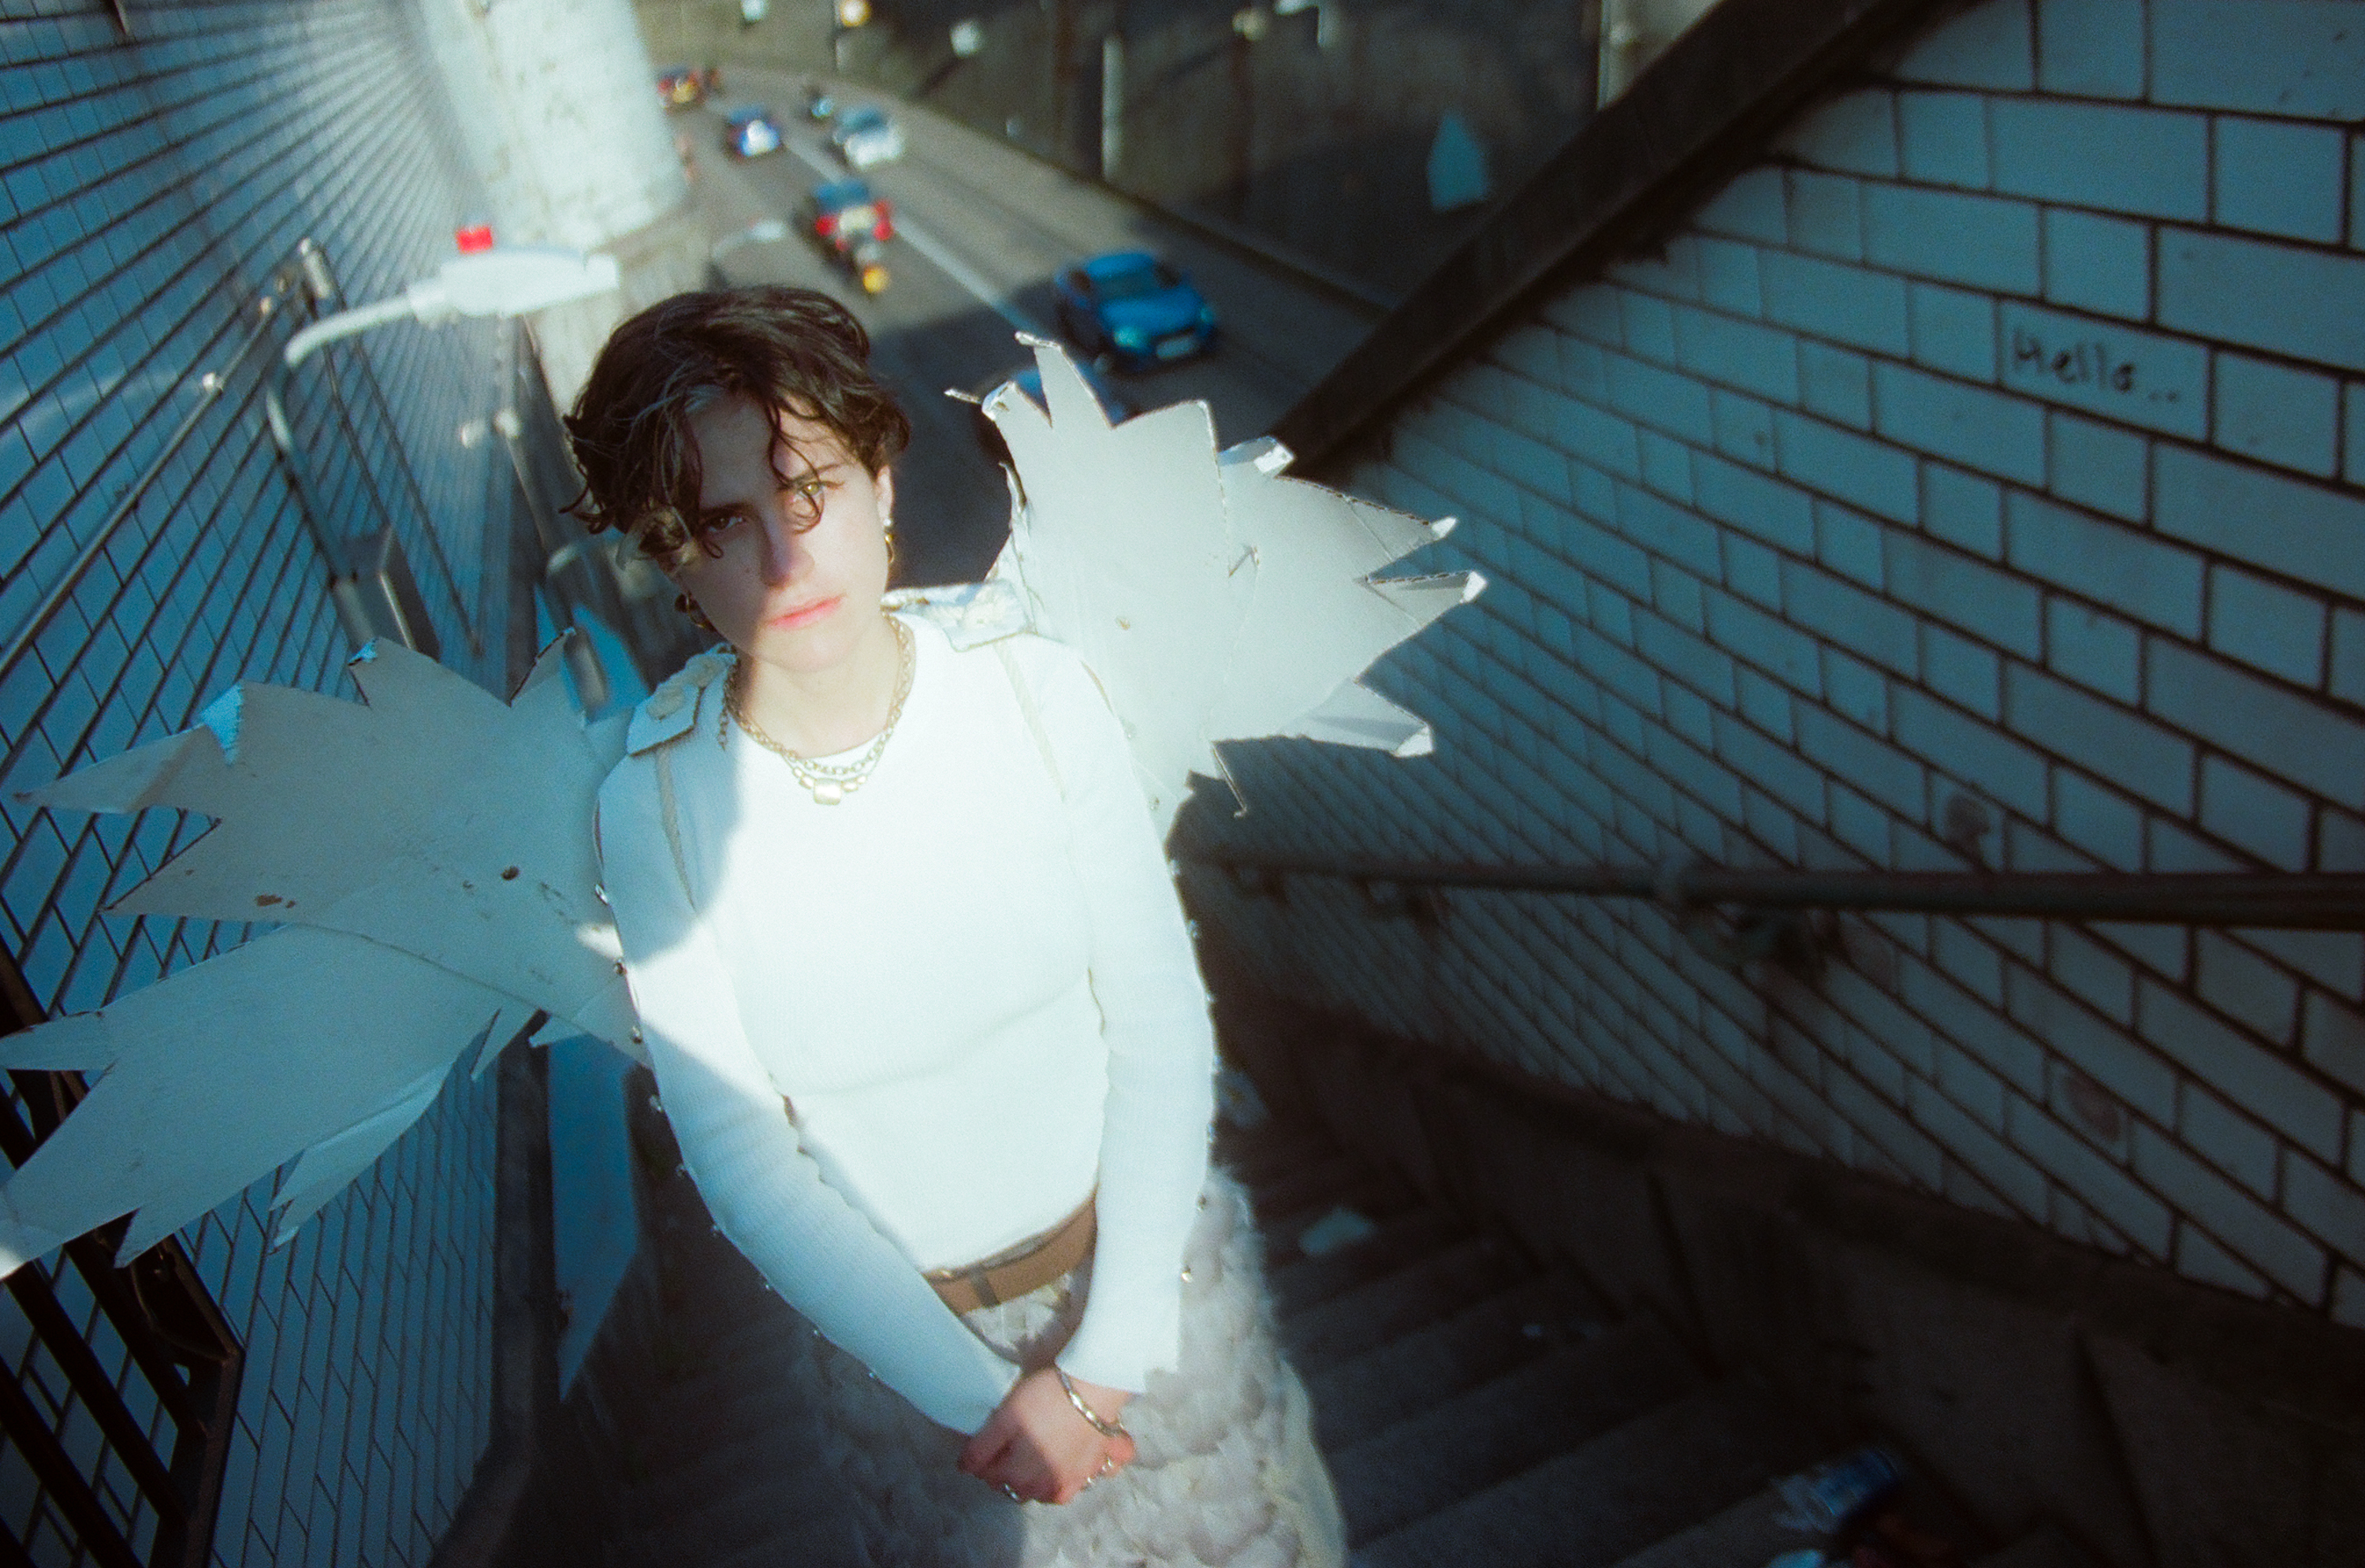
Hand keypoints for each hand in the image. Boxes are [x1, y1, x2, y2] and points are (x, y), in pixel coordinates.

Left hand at [959, 1368, 1136, 1503]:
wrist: (1092, 1389)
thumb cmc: (1043, 1400)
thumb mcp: (1004, 1418)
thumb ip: (982, 1448)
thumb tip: (965, 1469)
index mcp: (1021, 1477)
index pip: (991, 1478)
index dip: (983, 1462)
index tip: (985, 1446)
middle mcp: (1047, 1488)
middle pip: (1020, 1490)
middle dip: (1010, 1476)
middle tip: (1009, 1450)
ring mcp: (1075, 1483)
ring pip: (1049, 1494)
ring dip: (1039, 1484)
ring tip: (1037, 1461)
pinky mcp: (1096, 1470)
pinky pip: (1081, 1484)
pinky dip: (1073, 1479)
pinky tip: (1071, 1463)